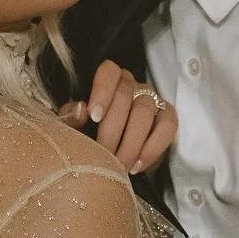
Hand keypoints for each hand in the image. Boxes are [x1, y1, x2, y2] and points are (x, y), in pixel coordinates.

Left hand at [59, 61, 177, 175]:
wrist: (110, 159)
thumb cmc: (87, 138)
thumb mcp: (73, 128)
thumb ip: (70, 118)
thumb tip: (81, 109)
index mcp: (109, 81)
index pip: (109, 72)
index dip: (102, 91)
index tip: (94, 117)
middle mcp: (132, 85)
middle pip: (126, 95)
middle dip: (113, 129)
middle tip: (104, 155)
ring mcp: (152, 99)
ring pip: (145, 111)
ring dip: (131, 143)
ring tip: (120, 166)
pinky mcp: (167, 117)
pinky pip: (168, 126)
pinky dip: (153, 148)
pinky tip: (138, 165)